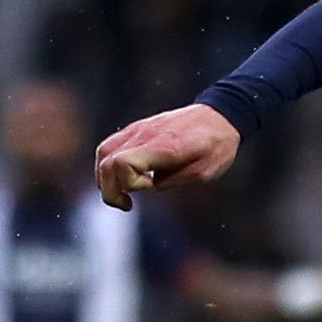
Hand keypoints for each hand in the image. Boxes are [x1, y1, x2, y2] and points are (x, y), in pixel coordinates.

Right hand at [94, 104, 239, 209]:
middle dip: (110, 190)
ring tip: (122, 194)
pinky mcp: (135, 128)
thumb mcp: (205, 172)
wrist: (218, 116)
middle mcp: (144, 135)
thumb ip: (174, 180)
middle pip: (107, 162)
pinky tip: (121, 178)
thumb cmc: (216, 146)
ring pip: (103, 153)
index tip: (149, 186)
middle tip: (127, 205)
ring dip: (105, 178)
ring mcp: (137, 129)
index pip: (122, 163)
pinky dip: (108, 165)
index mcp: (163, 146)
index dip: (129, 182)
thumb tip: (151, 185)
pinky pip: (109, 146)